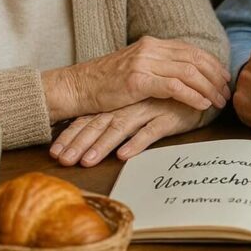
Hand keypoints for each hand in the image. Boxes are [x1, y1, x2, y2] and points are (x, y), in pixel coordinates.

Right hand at [41, 36, 229, 121]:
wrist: (77, 87)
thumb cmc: (106, 83)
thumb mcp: (135, 68)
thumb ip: (158, 67)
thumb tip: (183, 76)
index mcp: (152, 44)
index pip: (191, 50)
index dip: (211, 64)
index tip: (224, 78)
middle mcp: (150, 48)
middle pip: (194, 58)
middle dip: (215, 76)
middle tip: (226, 92)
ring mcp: (144, 62)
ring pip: (188, 71)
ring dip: (208, 87)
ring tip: (218, 101)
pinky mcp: (138, 80)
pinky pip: (174, 86)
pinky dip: (192, 95)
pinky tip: (202, 104)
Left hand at [49, 99, 202, 166]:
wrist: (195, 88)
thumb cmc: (163, 102)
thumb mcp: (135, 110)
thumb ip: (116, 119)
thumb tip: (91, 137)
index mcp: (118, 104)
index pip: (90, 119)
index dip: (72, 135)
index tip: (55, 154)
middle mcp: (129, 106)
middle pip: (99, 124)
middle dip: (79, 143)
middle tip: (64, 161)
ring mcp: (147, 110)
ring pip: (120, 128)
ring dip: (102, 145)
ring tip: (87, 161)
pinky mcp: (166, 117)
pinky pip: (150, 131)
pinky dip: (136, 142)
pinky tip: (124, 155)